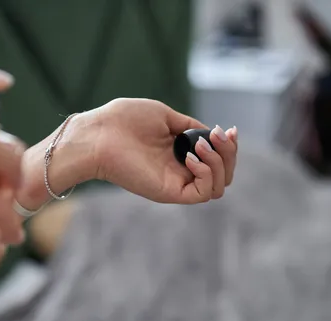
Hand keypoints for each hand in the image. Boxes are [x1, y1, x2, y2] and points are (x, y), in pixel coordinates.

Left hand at [93, 98, 237, 203]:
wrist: (100, 133)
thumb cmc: (124, 120)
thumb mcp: (164, 116)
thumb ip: (188, 126)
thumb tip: (209, 133)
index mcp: (179, 153)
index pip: (216, 160)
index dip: (228, 147)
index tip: (228, 130)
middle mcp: (180, 170)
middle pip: (223, 175)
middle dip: (230, 154)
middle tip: (220, 136)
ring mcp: (176, 182)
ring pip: (218, 186)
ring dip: (220, 163)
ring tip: (202, 145)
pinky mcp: (169, 192)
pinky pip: (203, 193)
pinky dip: (206, 174)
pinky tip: (190, 157)